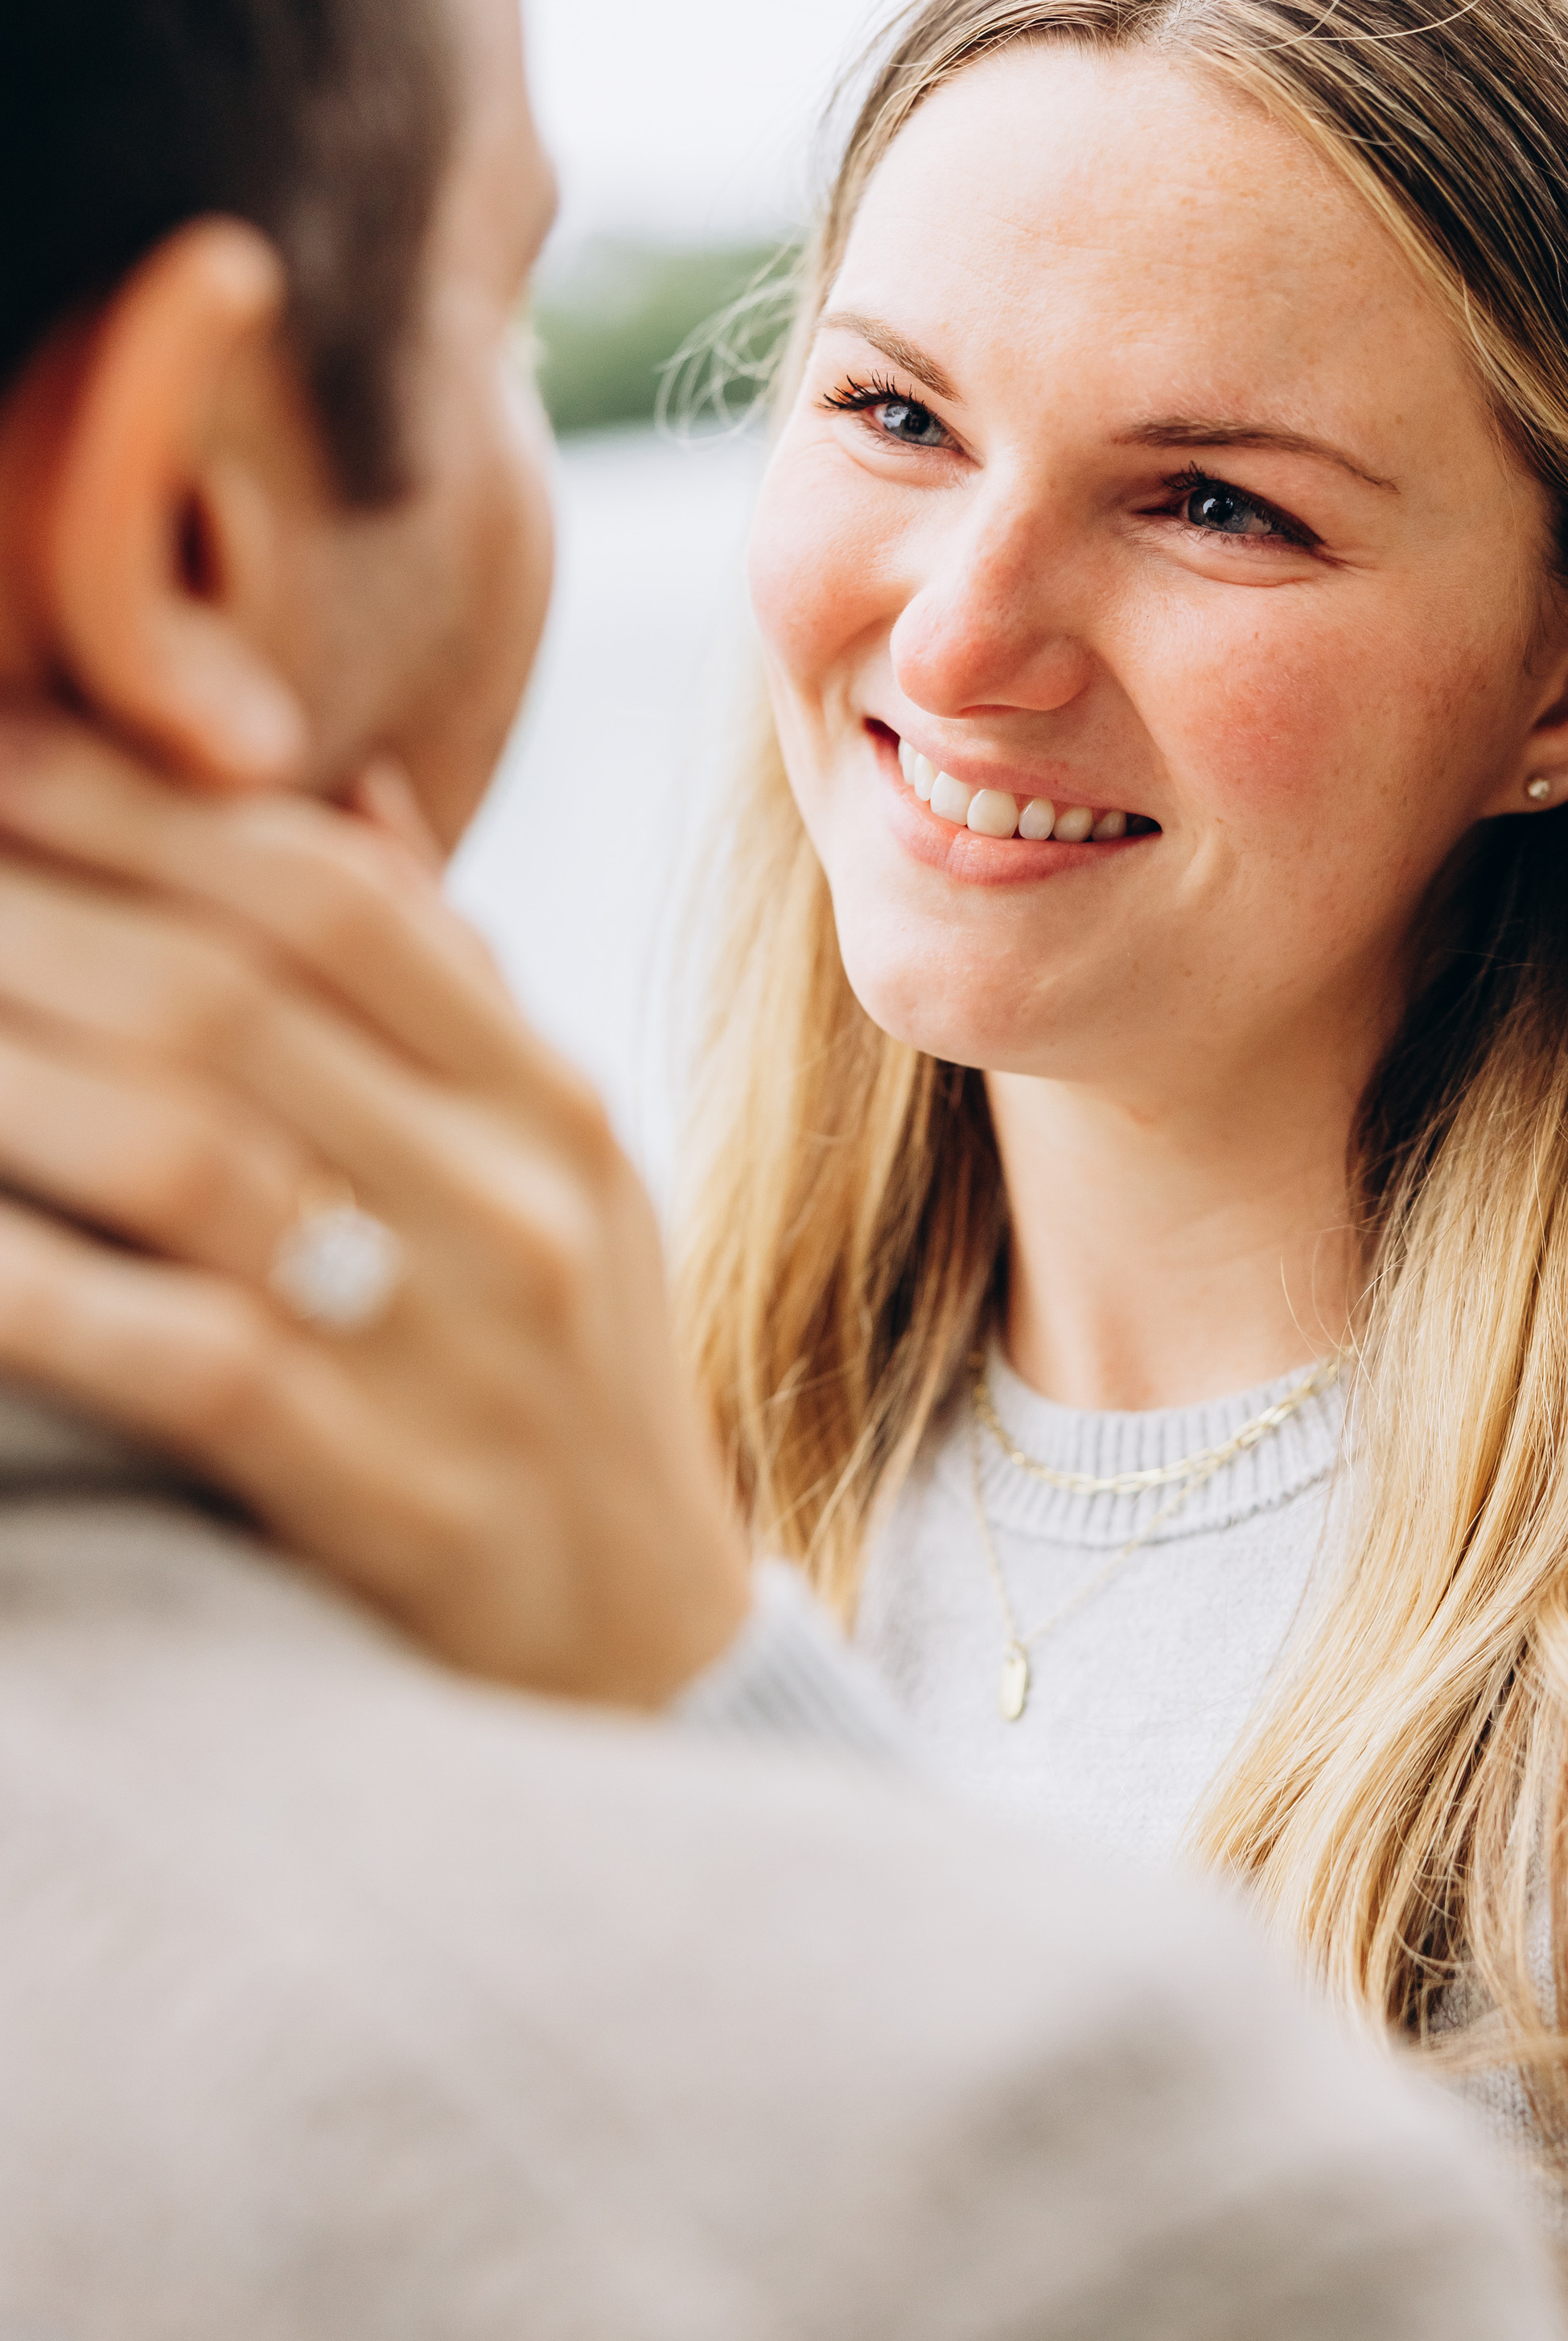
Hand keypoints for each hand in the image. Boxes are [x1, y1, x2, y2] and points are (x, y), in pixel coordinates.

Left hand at [0, 715, 751, 1706]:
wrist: (657, 1662)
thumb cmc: (570, 1384)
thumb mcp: (568, 1171)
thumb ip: (456, 991)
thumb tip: (346, 793)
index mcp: (552, 1101)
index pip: (334, 895)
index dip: (146, 808)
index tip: (3, 750)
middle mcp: (521, 1196)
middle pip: (235, 997)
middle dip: (28, 913)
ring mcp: (464, 1349)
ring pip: (189, 1153)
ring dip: (1, 1072)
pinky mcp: (395, 1499)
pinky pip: (180, 1358)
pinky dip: (31, 1288)